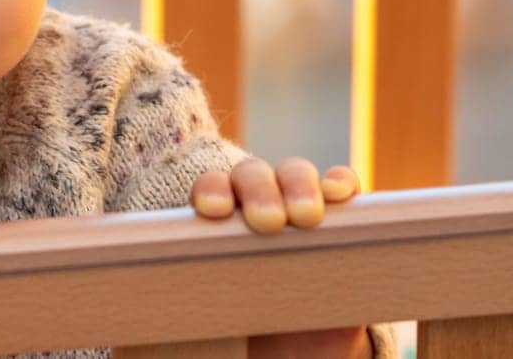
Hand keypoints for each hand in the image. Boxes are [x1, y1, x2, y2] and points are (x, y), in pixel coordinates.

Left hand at [193, 159, 370, 357]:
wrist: (296, 340)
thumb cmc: (248, 318)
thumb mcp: (227, 303)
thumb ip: (207, 288)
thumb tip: (171, 307)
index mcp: (220, 214)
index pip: (210, 188)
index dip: (210, 191)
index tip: (213, 211)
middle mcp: (257, 198)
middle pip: (252, 175)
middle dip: (258, 192)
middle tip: (266, 222)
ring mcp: (298, 199)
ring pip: (295, 172)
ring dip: (299, 186)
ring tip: (305, 217)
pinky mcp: (341, 214)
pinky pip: (341, 184)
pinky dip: (340, 183)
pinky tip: (339, 194)